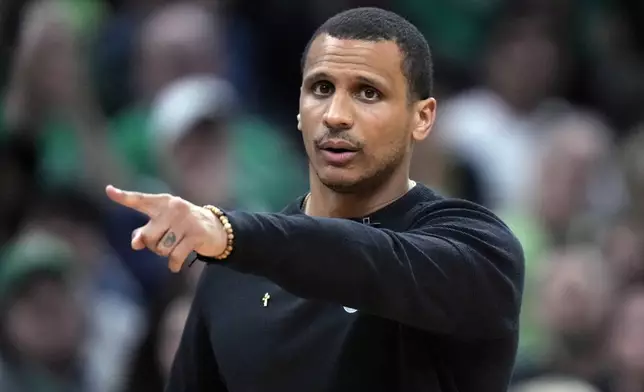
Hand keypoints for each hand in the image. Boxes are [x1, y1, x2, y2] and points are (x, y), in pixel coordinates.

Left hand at [105, 185, 226, 271]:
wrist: (215, 228)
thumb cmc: (182, 225)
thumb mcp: (164, 224)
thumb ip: (145, 232)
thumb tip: (135, 244)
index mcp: (162, 202)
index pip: (140, 200)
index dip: (124, 197)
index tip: (109, 191)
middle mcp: (174, 207)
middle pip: (148, 237)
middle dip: (152, 246)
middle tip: (164, 243)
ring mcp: (186, 220)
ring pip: (162, 248)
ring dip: (165, 254)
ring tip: (175, 248)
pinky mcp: (196, 234)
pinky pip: (175, 256)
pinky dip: (173, 265)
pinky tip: (174, 267)